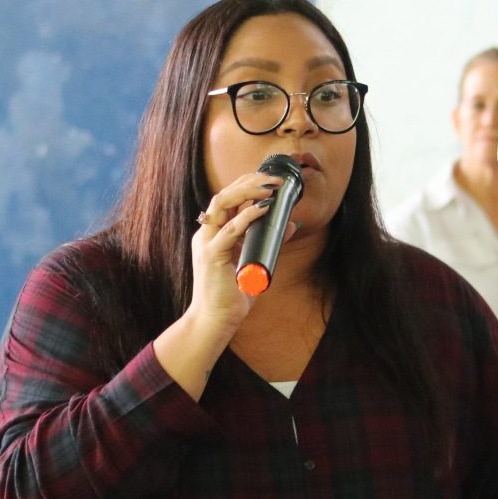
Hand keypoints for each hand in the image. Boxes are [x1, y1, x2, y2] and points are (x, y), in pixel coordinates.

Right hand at [184, 170, 297, 333]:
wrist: (215, 320)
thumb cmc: (232, 294)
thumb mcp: (256, 261)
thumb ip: (270, 243)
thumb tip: (291, 225)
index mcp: (213, 233)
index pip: (227, 199)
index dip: (246, 184)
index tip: (269, 179)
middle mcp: (206, 234)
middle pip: (223, 195)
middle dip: (249, 181)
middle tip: (275, 178)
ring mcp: (207, 243)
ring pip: (222, 205)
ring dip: (247, 191)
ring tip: (270, 186)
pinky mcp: (212, 255)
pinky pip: (229, 230)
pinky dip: (247, 216)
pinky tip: (263, 208)